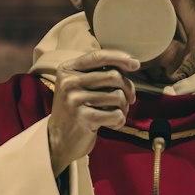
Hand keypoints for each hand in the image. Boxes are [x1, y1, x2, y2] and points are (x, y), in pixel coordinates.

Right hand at [47, 49, 139, 176]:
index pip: (99, 56)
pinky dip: (120, 121)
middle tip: (129, 99)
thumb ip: (99, 72)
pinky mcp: (84, 118)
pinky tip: (112, 124)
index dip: (120, 58)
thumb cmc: (77, 108)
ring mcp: (74, 100)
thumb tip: (131, 63)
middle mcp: (69, 82)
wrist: (59, 138)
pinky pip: (116, 114)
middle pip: (113, 76)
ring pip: (118, 96)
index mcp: (67, 69)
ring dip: (124, 107)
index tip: (135, 64)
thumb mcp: (80, 84)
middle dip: (127, 88)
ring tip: (117, 112)